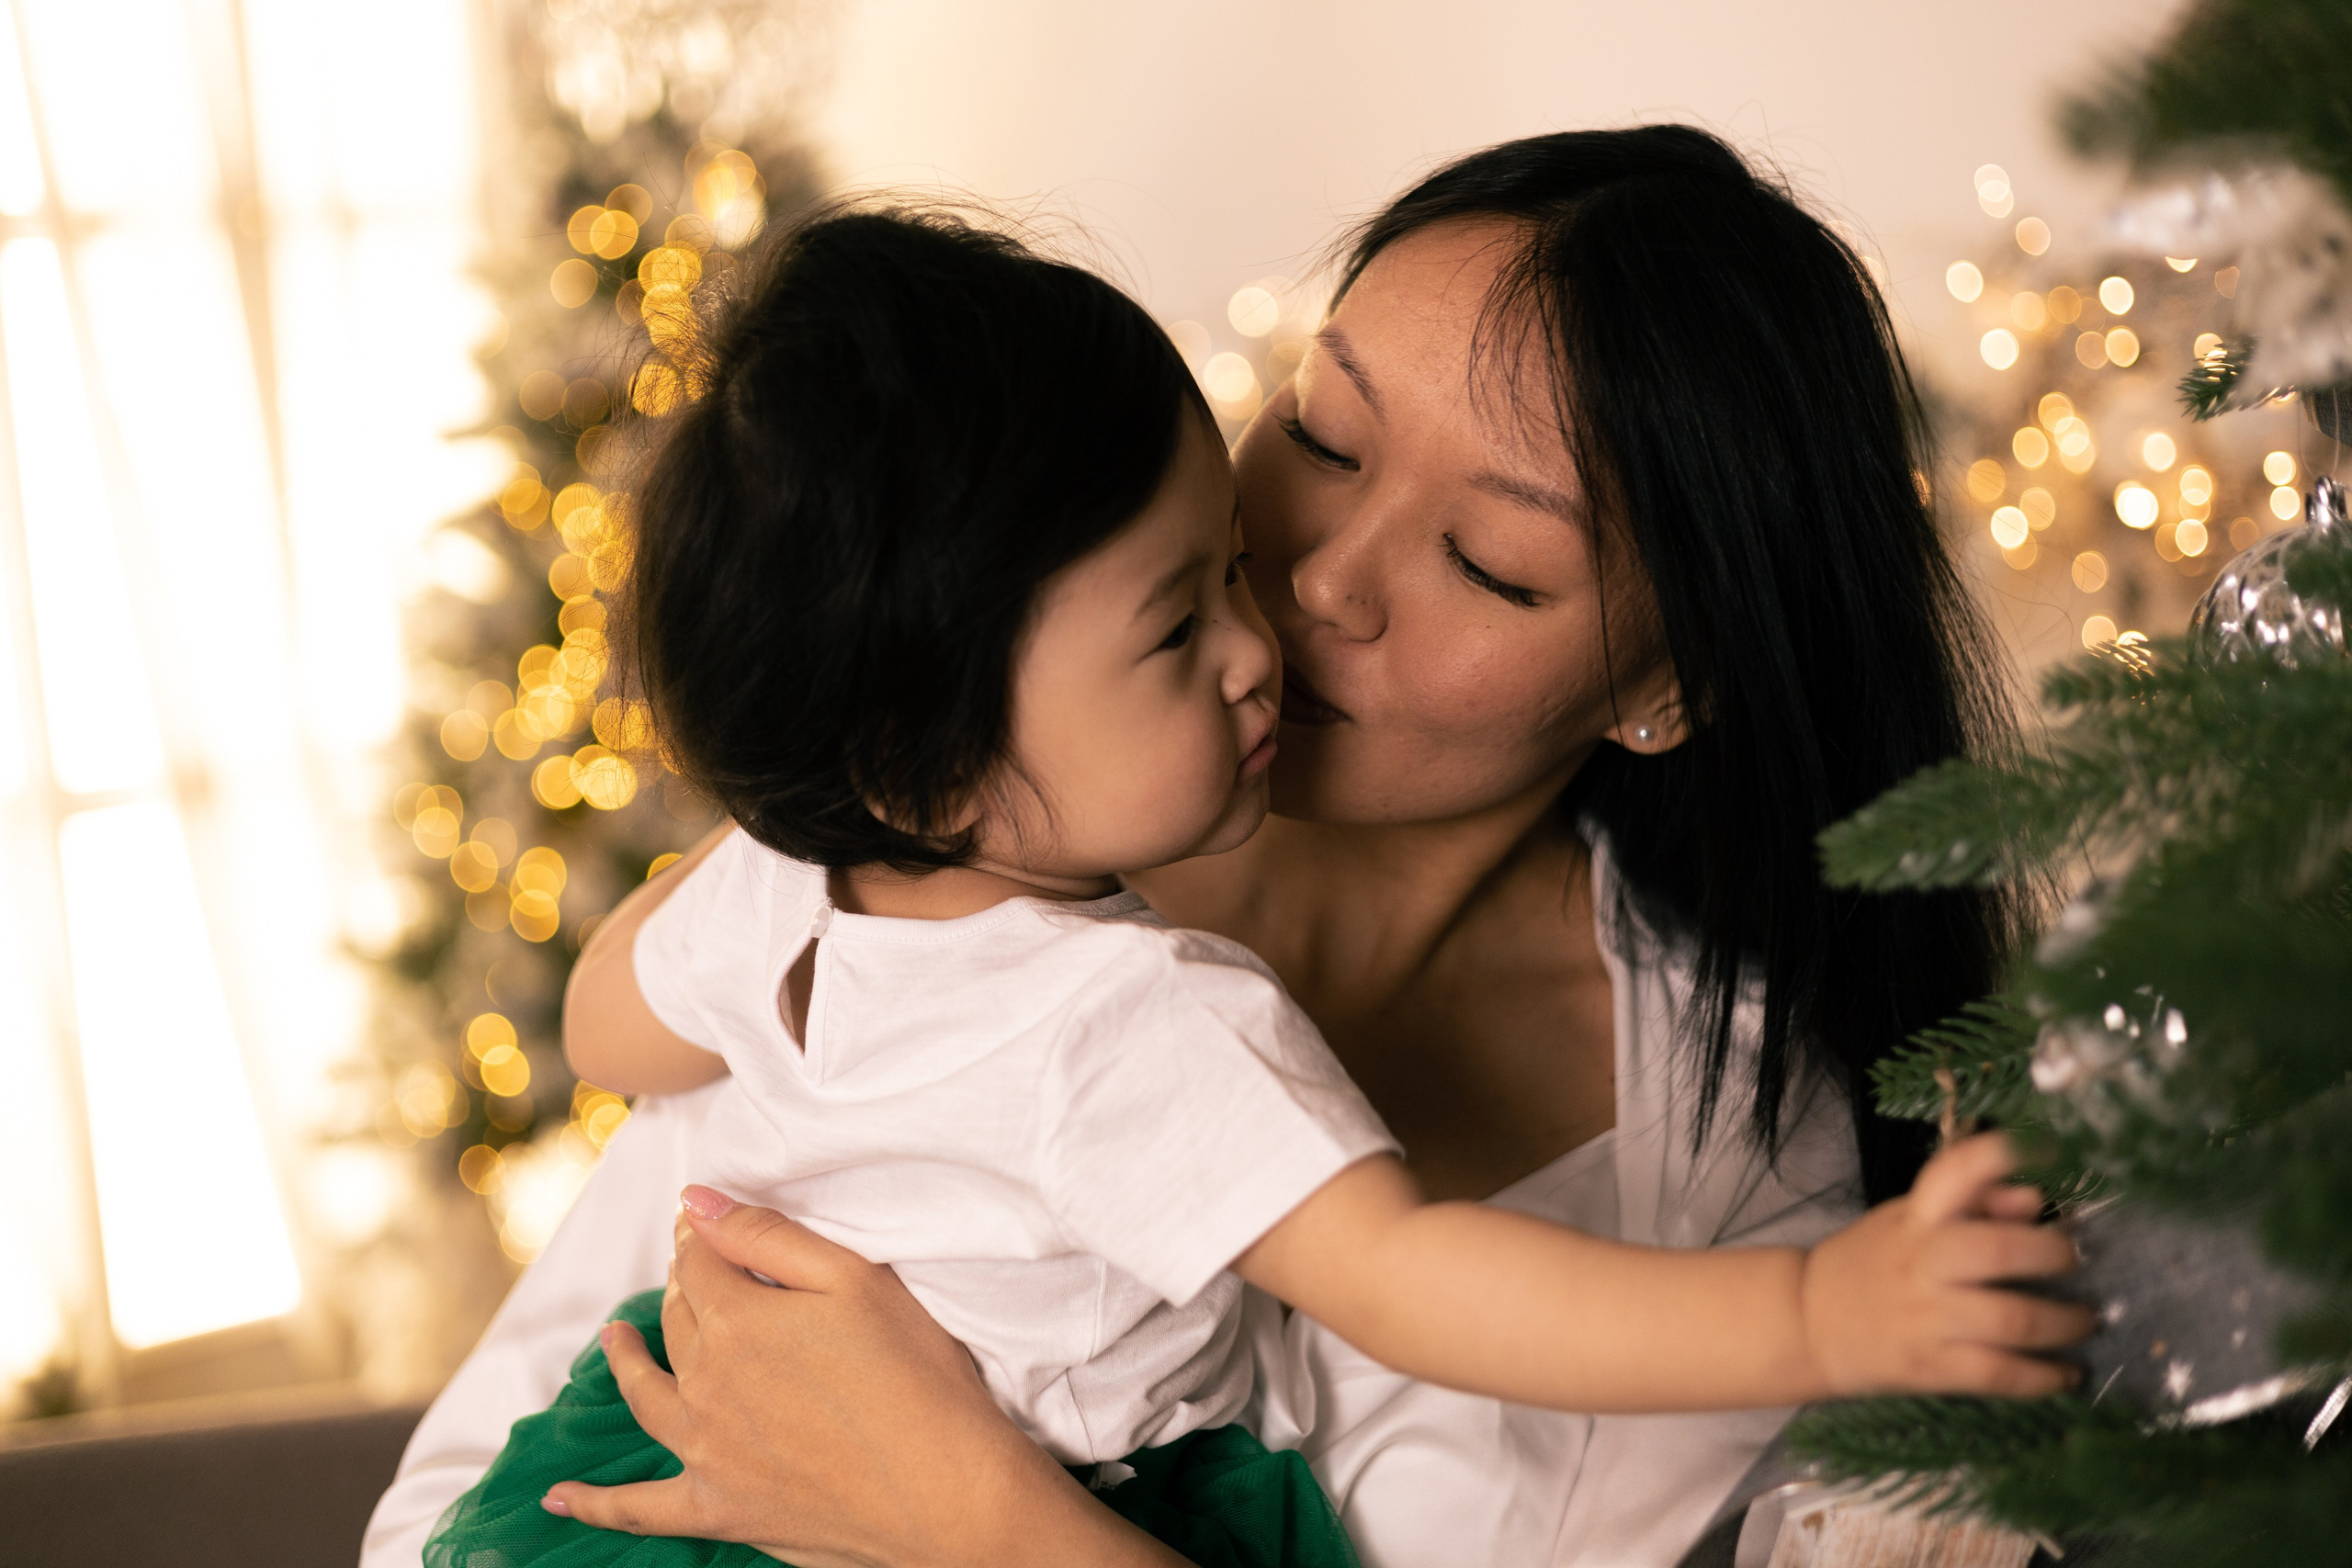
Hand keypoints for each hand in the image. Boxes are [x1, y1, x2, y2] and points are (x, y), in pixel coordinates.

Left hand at [543, 1190, 1175, 1567]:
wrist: (947, 1495)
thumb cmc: (918, 1381)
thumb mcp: (857, 1281)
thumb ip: (768, 1237)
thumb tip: (696, 1202)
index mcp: (738, 1320)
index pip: (698, 1260)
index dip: (698, 1235)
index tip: (701, 1220)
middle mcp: (707, 1384)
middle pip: (678, 1320)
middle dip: (681, 1285)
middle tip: (692, 1266)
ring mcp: (707, 1451)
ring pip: (648, 1396)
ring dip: (625, 1363)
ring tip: (613, 1340)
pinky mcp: (720, 1509)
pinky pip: (639, 1510)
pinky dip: (595, 1504)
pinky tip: (559, 1499)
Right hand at [1799, 1132, 2093, 1398]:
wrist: (1807, 1322)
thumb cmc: (1870, 1263)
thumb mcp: (1909, 1220)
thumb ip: (1972, 1205)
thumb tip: (2034, 1199)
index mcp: (1917, 1216)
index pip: (1956, 1170)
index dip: (2006, 1155)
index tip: (2050, 1149)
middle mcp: (1922, 1260)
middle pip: (2000, 1250)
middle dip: (2055, 1255)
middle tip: (2078, 1261)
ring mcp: (1926, 1316)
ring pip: (2013, 1319)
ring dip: (2065, 1322)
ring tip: (2086, 1321)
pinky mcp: (1930, 1367)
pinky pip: (2000, 1374)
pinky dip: (2043, 1377)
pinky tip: (2065, 1374)